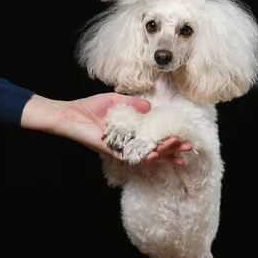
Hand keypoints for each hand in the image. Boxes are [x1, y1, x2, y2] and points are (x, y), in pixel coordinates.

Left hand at [21, 93, 191, 162]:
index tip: (185, 143)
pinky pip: (130, 156)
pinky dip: (143, 156)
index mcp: (131, 134)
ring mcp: (121, 149)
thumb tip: (150, 107)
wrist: (69, 114)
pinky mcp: (111, 151)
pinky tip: (155, 154)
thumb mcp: (116, 101)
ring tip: (176, 146)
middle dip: (172, 150)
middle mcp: (128, 144)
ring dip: (162, 152)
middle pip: (155, 150)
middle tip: (188, 148)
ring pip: (146, 154)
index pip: (154, 140)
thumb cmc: (90, 108)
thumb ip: (133, 104)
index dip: (170, 143)